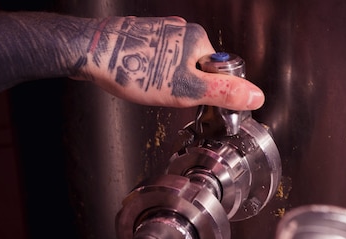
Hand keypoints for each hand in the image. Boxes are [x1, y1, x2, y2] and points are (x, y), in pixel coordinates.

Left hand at [80, 16, 264, 110]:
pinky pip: (158, 58)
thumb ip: (223, 92)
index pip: (219, 71)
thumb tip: (255, 95)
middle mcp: (182, 30)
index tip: (193, 101)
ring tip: (150, 86)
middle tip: (167, 95)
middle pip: (198, 67)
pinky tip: (140, 77)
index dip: (208, 91)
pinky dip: (152, 71)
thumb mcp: (186, 90)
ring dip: (168, 79)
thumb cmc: (134, 68)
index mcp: (198, 40)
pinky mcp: (143, 35)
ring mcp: (162, 30)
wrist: (90, 51)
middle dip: (186, 86)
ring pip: (176, 64)